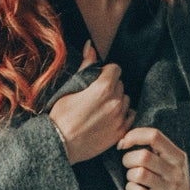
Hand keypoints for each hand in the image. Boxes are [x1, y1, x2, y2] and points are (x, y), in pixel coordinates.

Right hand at [48, 38, 132, 164]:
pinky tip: (109, 118)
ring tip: (101, 108)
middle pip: (120, 84)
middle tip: (95, 96)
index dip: (105, 72)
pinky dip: (122, 115)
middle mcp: (116, 101)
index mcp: (104, 87)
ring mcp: (120, 118)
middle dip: (110, 86)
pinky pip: (130, 116)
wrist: (59, 144)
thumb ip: (85, 66)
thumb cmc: (60, 116)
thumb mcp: (70, 87)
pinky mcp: (121, 132)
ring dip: (117, 100)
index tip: (96, 80)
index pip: (115, 69)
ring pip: (126, 100)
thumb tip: (90, 45)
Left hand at [119, 125, 189, 189]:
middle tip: (127, 163)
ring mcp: (170, 189)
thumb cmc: (171, 177)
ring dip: (129, 174)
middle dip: (127, 158)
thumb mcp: (171, 159)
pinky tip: (133, 188)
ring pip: (139, 174)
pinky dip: (130, 188)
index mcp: (178, 156)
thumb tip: (123, 140)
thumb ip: (154, 147)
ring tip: (132, 176)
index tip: (124, 143)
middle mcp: (176, 171)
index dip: (134, 136)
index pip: (154, 136)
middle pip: (143, 156)